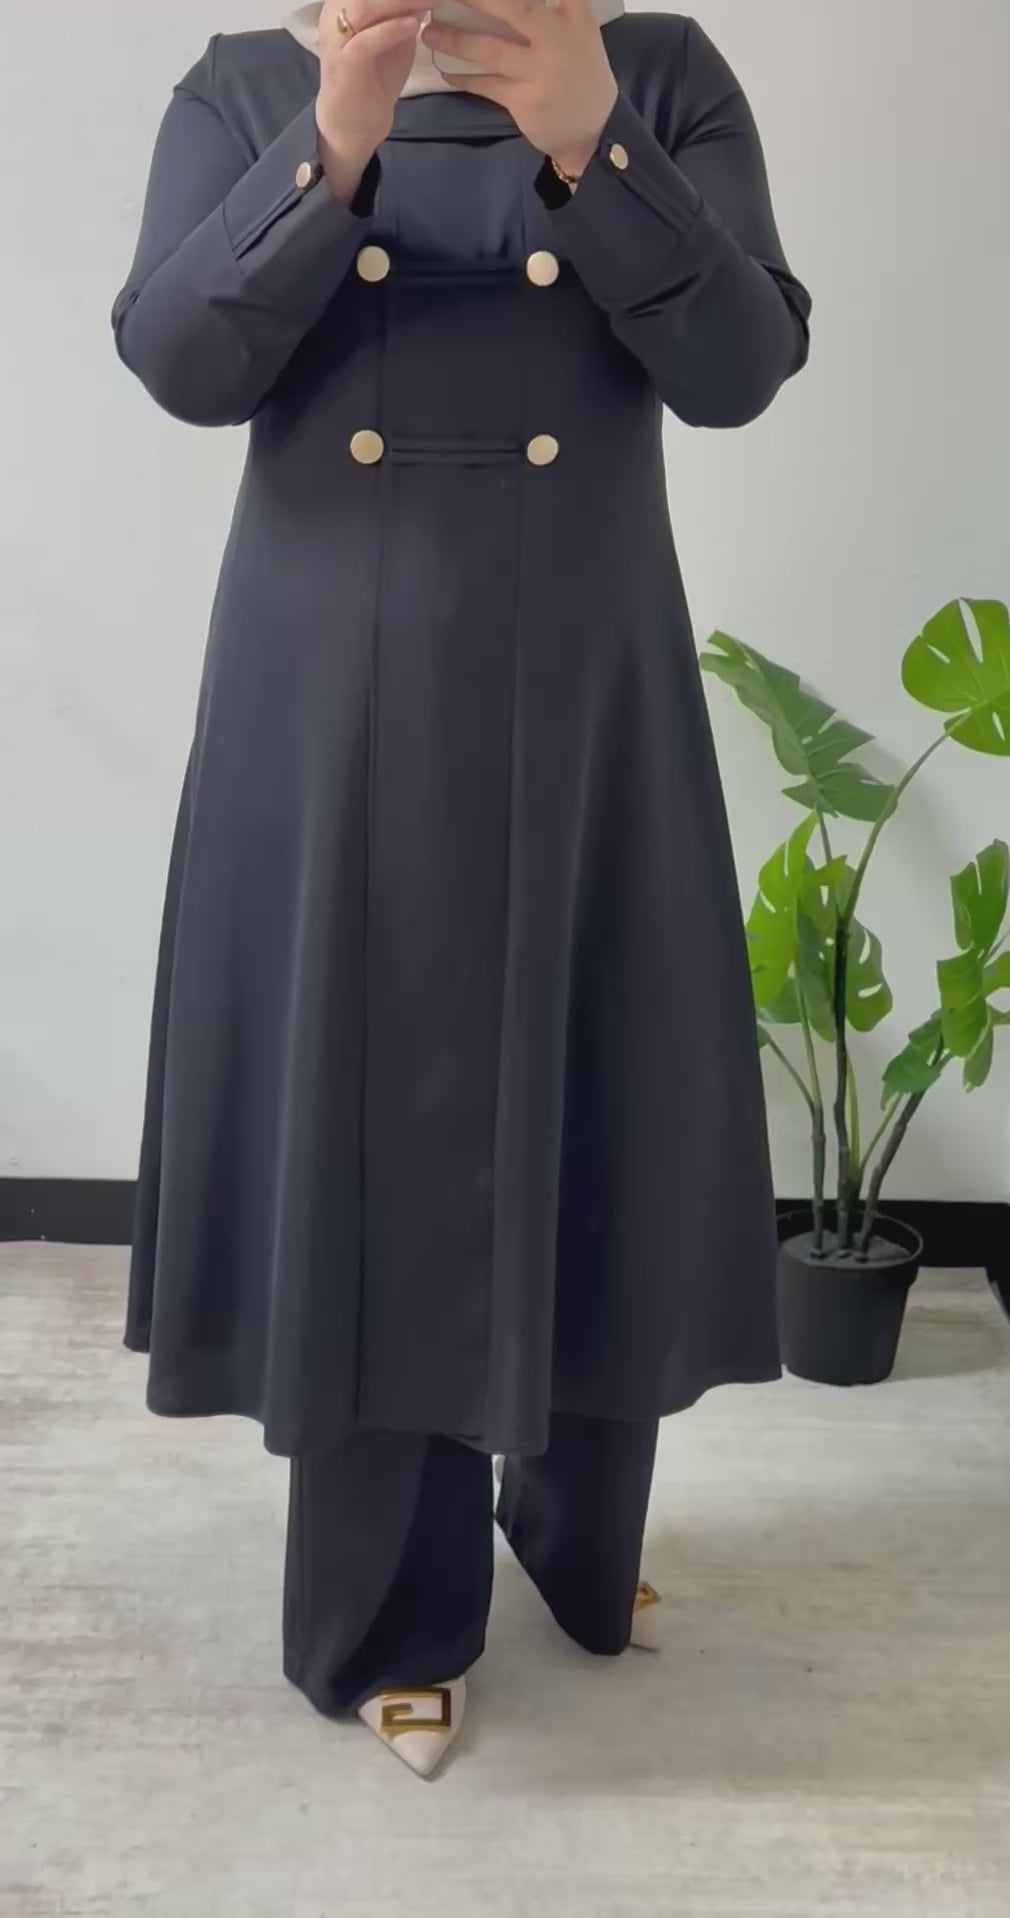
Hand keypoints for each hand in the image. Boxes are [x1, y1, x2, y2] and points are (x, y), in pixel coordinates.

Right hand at [315, 0, 423, 201]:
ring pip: (364, 7)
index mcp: (345, 1)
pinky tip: (415, 26)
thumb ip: (405, 12)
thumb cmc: (375, 77)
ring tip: (433, 0)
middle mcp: (335, 13)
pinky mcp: (343, 65)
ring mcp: (336, 39)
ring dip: (401, 2)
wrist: (355, 123)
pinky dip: (390, 31)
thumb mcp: (395, 36)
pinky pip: (365, 42)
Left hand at [421, 0, 617, 178]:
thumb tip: (502, 1)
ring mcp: (540, 71)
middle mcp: (558, 38)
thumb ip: (555, 4)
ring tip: (429, 31)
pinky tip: (446, 71)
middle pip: (514, 7)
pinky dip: (462, 78)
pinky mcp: (524, 100)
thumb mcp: (577, 29)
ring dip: (455, 39)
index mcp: (574, 14)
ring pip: (490, 49)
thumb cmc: (579, 69)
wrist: (594, 128)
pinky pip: (485, 85)